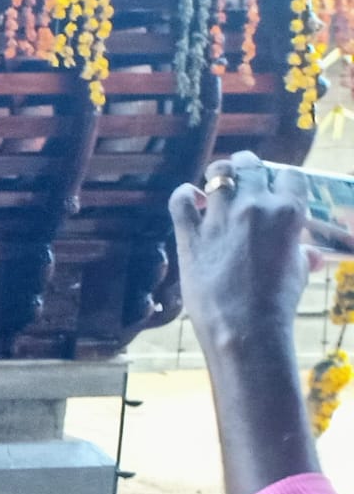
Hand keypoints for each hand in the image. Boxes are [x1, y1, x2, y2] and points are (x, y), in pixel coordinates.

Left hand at [168, 151, 352, 351]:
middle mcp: (255, 206)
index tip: (273, 187)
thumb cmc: (278, 303)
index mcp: (288, 211)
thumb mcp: (298, 272)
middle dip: (247, 167)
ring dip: (218, 175)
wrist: (245, 328)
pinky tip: (190, 199)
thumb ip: (301, 254)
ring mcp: (220, 218)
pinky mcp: (191, 235)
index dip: (280, 179)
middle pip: (250, 165)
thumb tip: (311, 255)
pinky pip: (180, 200)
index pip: (289, 175)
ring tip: (216, 184)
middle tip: (243, 178)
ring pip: (217, 172)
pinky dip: (184, 194)